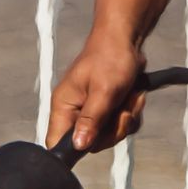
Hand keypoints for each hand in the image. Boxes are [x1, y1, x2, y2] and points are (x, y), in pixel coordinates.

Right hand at [47, 33, 147, 153]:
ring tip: (129, 97)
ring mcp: (91, 112)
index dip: (73, 148)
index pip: (56, 142)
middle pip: (90, 143)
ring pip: (109, 135)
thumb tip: (78, 146)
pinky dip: (131, 113)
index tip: (96, 136)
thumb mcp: (104, 91)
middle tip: (122, 110)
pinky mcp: (107, 110)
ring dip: (126, 118)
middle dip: (113, 129)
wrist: (126, 40)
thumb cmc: (111, 58)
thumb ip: (91, 120)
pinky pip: (120, 125)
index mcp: (63, 107)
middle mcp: (74, 113)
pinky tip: (132, 96)